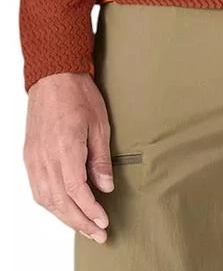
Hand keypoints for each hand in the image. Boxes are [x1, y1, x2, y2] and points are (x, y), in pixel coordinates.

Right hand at [23, 71, 113, 243]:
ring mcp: (34, 158)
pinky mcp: (29, 156)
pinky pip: (37, 189)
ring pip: (46, 199)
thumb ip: (101, 158)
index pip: (76, 190)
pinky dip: (51, 204)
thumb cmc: (78, 94)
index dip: (90, 210)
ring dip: (65, 216)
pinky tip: (64, 209)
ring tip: (84, 226)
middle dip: (79, 221)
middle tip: (98, 233)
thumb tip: (105, 186)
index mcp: (65, 147)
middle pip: (60, 201)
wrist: (53, 76)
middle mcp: (45, 156)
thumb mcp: (100, 123)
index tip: (103, 221)